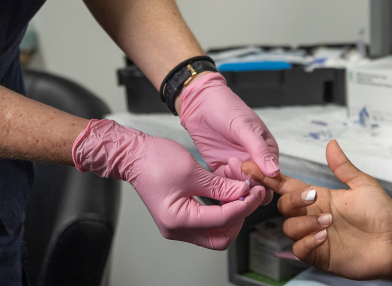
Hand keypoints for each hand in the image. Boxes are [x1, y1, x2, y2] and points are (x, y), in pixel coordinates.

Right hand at [73, 119, 265, 249]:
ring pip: (216, 230)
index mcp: (178, 220)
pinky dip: (222, 208)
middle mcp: (178, 229)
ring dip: (233, 212)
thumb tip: (243, 193)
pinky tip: (229, 192)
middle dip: (240, 216)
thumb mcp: (193, 171)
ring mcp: (179, 225)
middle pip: (221, 236)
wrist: (134, 156)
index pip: (223, 220)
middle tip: (252, 195)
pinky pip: (208, 220)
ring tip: (242, 191)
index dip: (244, 206)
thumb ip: (220, 186)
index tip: (257, 192)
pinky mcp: (182, 217)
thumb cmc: (155, 161)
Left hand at [179, 73, 278, 201]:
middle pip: (258, 187)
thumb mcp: (245, 127)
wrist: (200, 104)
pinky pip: (225, 187)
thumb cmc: (226, 108)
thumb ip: (259, 150)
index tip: (247, 168)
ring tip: (226, 163)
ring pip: (241, 190)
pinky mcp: (221, 170)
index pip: (272, 177)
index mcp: (267, 151)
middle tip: (233, 166)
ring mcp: (238, 167)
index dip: (262, 179)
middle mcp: (255, 162)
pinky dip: (223, 187)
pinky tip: (219, 173)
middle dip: (247, 184)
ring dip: (234, 185)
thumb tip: (275, 172)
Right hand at [243, 140, 391, 281]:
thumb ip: (343, 167)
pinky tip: (323, 236)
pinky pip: (299, 249)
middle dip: (293, 199)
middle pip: (283, 205)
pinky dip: (306, 241)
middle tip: (313, 198)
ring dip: (304, 222)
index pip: (287, 185)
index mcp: (320, 196)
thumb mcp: (363, 185)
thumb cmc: (383, 215)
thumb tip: (331, 144)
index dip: (268, 177)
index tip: (250, 166)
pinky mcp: (319, 255)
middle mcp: (313, 215)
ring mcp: (315, 235)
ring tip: (328, 222)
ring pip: (289, 227)